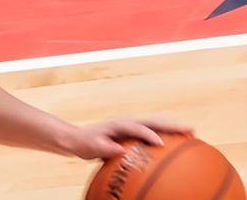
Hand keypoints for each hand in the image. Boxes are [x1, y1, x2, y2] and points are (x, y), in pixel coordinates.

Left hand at [69, 118, 194, 159]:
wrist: (80, 138)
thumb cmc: (85, 142)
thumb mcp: (91, 146)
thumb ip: (104, 148)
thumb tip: (118, 150)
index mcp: (118, 124)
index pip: (137, 128)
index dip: (149, 135)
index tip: (161, 144)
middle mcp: (128, 123)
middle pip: (153, 121)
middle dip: (171, 125)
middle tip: (190, 129)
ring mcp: (132, 127)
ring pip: (156, 125)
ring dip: (173, 128)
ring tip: (191, 133)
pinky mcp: (134, 134)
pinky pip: (154, 133)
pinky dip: (167, 136)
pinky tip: (179, 146)